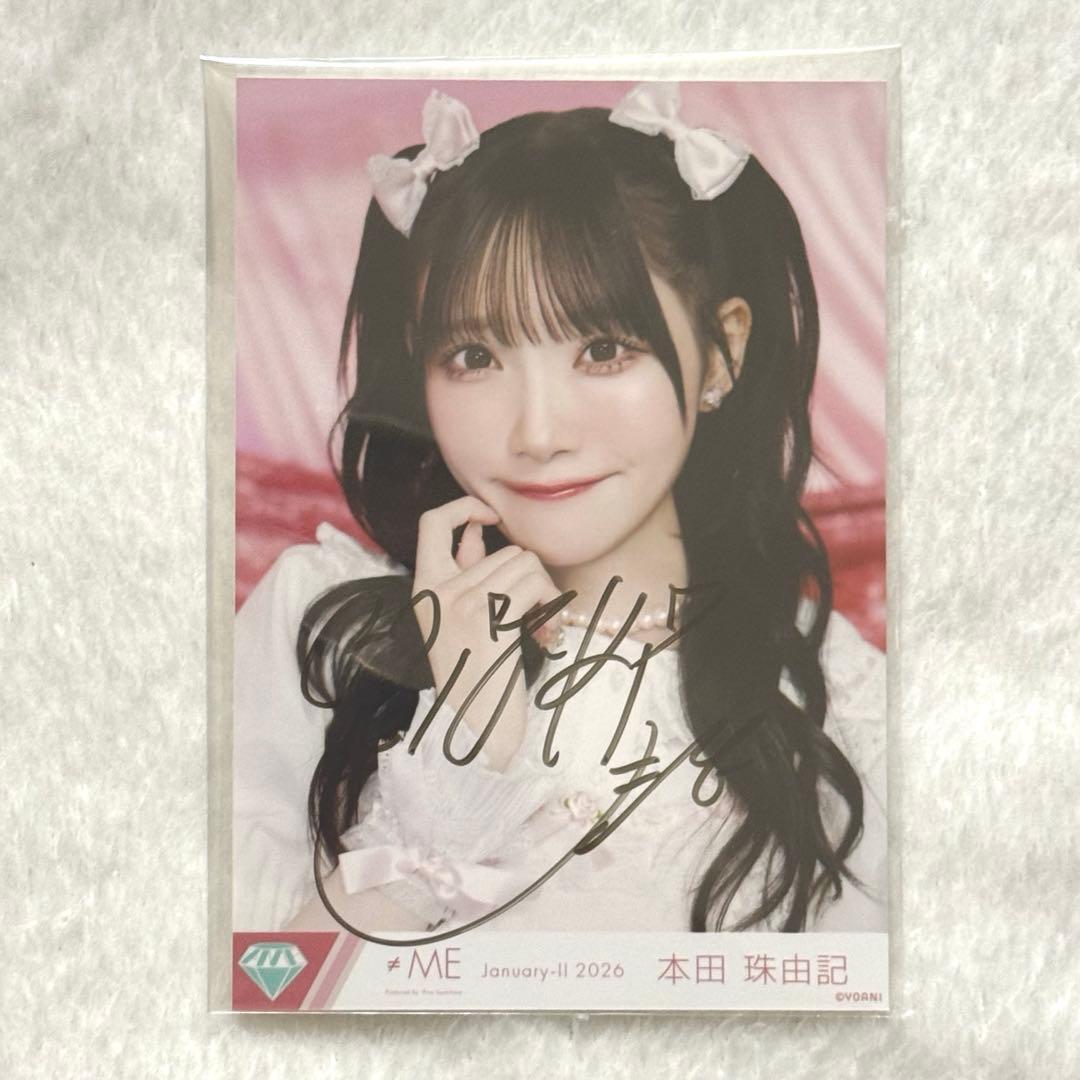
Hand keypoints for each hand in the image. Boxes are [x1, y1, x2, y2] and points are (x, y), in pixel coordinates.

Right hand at [412, 496, 560, 770]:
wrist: (476, 729)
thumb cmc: (475, 676)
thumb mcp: (459, 619)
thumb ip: (465, 572)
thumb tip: (477, 529)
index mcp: (423, 588)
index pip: (431, 521)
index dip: (464, 507)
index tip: (490, 517)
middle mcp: (436, 590)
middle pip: (504, 550)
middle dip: (530, 579)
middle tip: (533, 617)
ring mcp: (459, 603)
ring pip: (524, 564)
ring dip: (544, 594)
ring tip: (537, 629)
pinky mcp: (487, 618)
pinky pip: (533, 585)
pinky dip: (550, 607)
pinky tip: (545, 636)